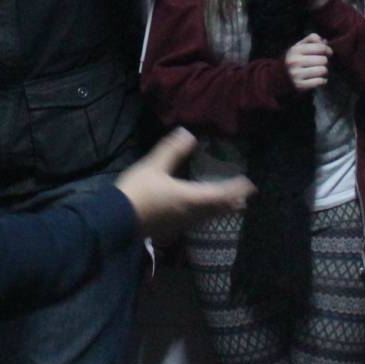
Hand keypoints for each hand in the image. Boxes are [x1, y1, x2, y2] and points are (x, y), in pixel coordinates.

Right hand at [115, 128, 252, 238]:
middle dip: (231, 202)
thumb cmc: (136, 192)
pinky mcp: (170, 229)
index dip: (235, 189)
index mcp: (189, 198)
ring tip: (229, 206)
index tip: (250, 185)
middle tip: (245, 198)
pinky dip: (206, 216)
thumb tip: (188, 133)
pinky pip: (196, 222)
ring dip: (220, 210)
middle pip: (216, 209)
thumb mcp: (152, 166)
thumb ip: (171, 150)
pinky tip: (200, 215)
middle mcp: (189, 214)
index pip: (220, 194)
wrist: (114, 221)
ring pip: (207, 218)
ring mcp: (180, 224)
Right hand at [283, 33, 330, 91]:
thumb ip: (312, 40)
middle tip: (319, 63)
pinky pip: (320, 81)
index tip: (328, 53)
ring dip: (323, 71)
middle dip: (324, 61)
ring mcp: (296, 74)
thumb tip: (324, 42)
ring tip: (318, 71)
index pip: (320, 47)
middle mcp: (294, 61)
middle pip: (323, 60)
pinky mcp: (299, 85)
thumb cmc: (295, 59)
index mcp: (295, 49)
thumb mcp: (300, 46)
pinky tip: (317, 79)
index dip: (327, 49)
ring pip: (323, 70)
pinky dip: (322, 81)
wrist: (281, 76)